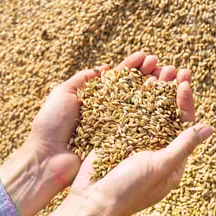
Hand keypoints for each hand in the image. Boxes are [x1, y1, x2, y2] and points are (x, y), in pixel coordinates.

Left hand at [0, 52, 163, 215]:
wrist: (47, 159)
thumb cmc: (50, 126)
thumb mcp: (62, 94)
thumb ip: (82, 80)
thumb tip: (104, 69)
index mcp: (95, 98)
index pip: (118, 78)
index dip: (133, 66)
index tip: (146, 56)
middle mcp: (108, 112)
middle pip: (133, 90)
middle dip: (149, 76)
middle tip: (163, 66)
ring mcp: (115, 127)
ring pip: (140, 106)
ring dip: (155, 91)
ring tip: (168, 78)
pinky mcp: (119, 143)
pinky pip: (137, 127)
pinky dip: (151, 115)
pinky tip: (163, 102)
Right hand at [37, 61, 212, 215]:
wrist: (92, 201)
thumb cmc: (130, 188)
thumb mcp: (161, 165)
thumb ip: (184, 145)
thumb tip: (209, 128)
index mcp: (172, 161)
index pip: (184, 127)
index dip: (185, 104)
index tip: (184, 84)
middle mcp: (156, 151)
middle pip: (168, 116)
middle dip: (172, 93)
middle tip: (175, 69)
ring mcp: (136, 144)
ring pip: (149, 112)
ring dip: (154, 92)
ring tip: (156, 70)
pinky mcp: (117, 139)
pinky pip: (129, 115)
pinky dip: (133, 98)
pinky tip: (135, 82)